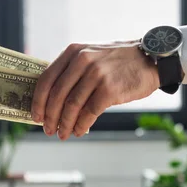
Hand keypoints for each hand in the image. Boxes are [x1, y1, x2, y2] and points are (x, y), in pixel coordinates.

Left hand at [31, 41, 159, 139]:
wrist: (150, 59)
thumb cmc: (117, 62)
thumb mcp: (90, 55)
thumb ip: (72, 72)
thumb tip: (51, 103)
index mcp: (72, 52)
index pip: (46, 79)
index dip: (38, 101)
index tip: (36, 116)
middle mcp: (82, 60)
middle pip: (57, 95)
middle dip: (50, 117)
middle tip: (48, 130)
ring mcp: (96, 74)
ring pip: (72, 106)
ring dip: (65, 124)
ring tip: (63, 134)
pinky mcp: (109, 88)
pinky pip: (89, 112)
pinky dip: (81, 125)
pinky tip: (79, 131)